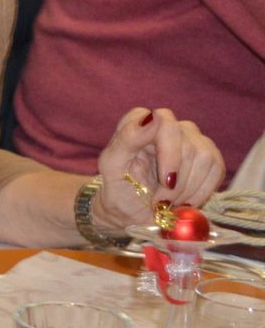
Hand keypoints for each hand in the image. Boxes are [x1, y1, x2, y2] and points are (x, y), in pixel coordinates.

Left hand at [87, 107, 228, 234]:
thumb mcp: (111, 166)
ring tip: (170, 202)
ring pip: (205, 158)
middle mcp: (167, 125)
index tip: (165, 180)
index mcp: (139, 122)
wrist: (131, 210)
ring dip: (188, 189)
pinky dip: (202, 192)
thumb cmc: (118, 187)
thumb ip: (127, 138)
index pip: (165, 121)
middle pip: (188, 146)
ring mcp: (190, 138)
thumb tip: (154, 117)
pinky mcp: (208, 156)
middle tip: (161, 201)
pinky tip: (186, 201)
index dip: (170, 153)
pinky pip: (217, 169)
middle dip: (176, 182)